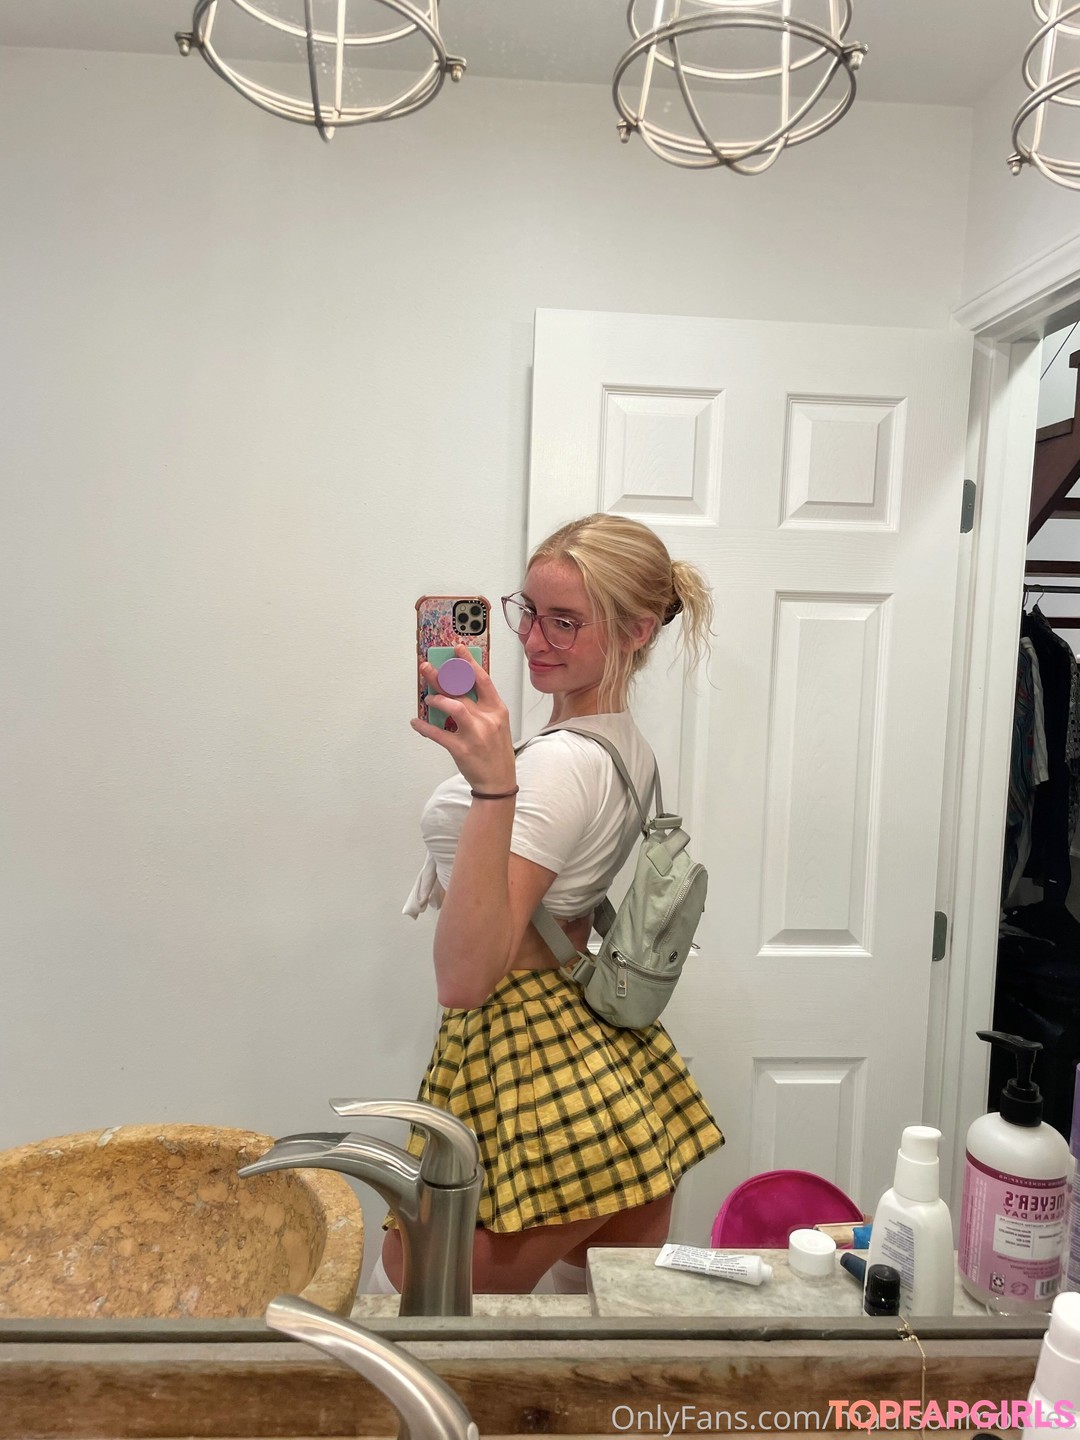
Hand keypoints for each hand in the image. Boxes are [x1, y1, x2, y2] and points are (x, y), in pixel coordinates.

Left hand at [412, 645, 516, 792]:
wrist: (498, 781)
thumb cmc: (496, 751)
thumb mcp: (497, 724)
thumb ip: (481, 706)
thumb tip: (457, 689)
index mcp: (497, 710)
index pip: (482, 679)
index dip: (468, 662)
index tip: (457, 649)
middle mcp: (487, 719)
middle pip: (462, 690)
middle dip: (442, 676)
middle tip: (427, 667)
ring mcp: (475, 734)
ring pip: (453, 708)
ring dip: (437, 700)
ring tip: (427, 697)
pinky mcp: (461, 749)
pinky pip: (439, 734)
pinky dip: (425, 727)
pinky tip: (416, 722)